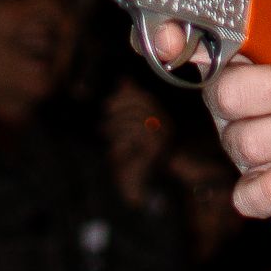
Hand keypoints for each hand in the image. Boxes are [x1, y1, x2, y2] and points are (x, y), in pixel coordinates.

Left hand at [102, 77, 173, 208]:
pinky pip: (134, 137)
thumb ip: (128, 105)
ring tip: (105, 133)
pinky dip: (120, 141)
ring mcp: (162, 138)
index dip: (125, 97)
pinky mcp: (155, 151)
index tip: (109, 104)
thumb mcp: (128, 128)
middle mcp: (165, 126)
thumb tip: (124, 80)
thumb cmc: (135, 158)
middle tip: (104, 121)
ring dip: (116, 127)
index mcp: (160, 118)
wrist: (145, 189)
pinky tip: (115, 150)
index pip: (144, 97)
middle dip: (118, 111)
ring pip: (136, 120)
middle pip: (141, 106)